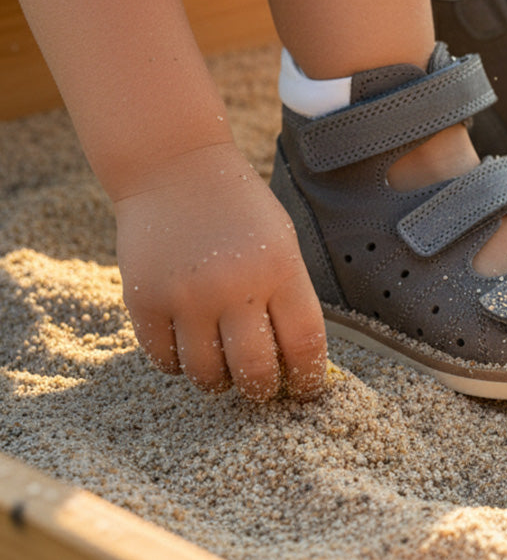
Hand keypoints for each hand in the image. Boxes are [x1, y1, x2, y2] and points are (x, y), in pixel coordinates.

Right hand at [113, 142, 325, 400]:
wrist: (174, 169)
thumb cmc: (239, 210)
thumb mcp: (281, 242)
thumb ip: (289, 296)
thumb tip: (295, 360)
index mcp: (280, 269)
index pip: (305, 344)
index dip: (309, 378)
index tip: (305, 389)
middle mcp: (234, 287)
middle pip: (255, 372)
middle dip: (263, 390)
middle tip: (262, 388)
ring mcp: (186, 297)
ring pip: (207, 375)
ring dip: (219, 381)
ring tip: (224, 368)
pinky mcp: (144, 301)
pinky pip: (164, 360)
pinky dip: (178, 364)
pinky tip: (188, 346)